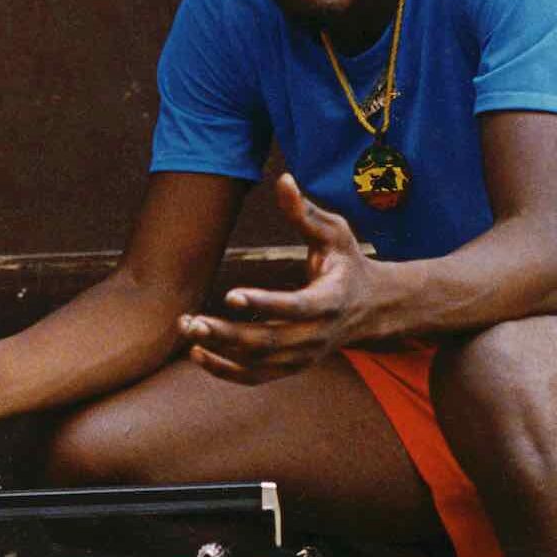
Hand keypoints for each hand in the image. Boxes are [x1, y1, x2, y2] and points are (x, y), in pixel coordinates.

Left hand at [178, 173, 378, 384]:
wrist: (370, 309)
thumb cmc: (347, 262)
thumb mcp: (335, 233)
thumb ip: (306, 212)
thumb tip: (282, 179)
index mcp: (330, 301)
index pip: (295, 308)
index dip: (263, 304)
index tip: (230, 295)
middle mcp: (317, 336)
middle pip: (268, 342)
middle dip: (226, 333)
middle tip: (190, 320)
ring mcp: (303, 357)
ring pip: (257, 363)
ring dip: (219, 350)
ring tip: (186, 328)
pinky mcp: (291, 368)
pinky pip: (254, 377)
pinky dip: (225, 370)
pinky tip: (196, 353)